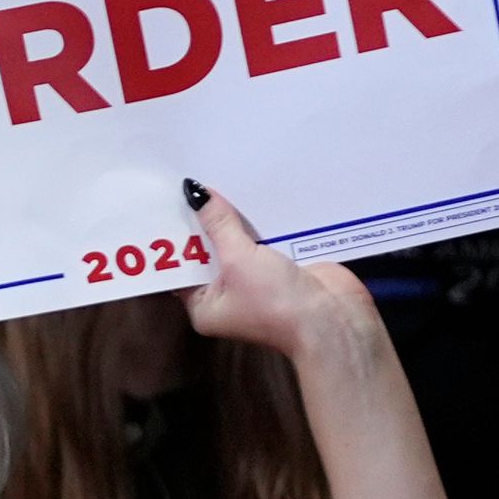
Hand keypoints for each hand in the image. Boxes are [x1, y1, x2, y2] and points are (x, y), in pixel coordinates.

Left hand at [181, 184, 373, 363]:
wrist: (331, 319)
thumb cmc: (274, 300)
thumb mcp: (237, 259)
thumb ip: (218, 224)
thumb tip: (195, 192)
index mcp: (204, 305)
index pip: (180, 267)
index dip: (174, 237)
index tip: (167, 202)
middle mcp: (226, 295)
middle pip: (209, 251)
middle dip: (205, 222)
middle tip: (190, 182)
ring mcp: (255, 281)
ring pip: (237, 243)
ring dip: (234, 218)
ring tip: (219, 178)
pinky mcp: (280, 268)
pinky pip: (263, 239)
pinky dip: (260, 221)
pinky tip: (252, 192)